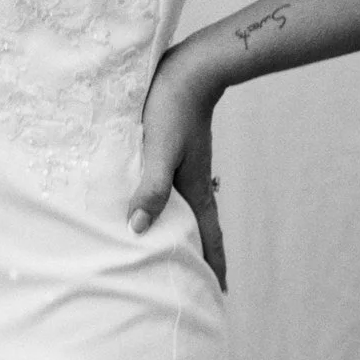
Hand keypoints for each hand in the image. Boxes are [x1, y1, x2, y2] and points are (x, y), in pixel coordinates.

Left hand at [126, 46, 227, 292]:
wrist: (190, 67)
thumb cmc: (173, 108)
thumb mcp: (159, 150)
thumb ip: (151, 188)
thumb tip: (139, 229)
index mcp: (195, 188)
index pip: (209, 236)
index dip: (214, 264)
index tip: (221, 292)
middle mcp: (194, 181)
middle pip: (201, 227)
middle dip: (201, 254)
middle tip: (199, 280)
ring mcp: (187, 165)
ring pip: (188, 207)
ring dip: (186, 229)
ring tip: (177, 247)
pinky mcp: (176, 149)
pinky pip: (174, 188)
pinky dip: (170, 204)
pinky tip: (157, 200)